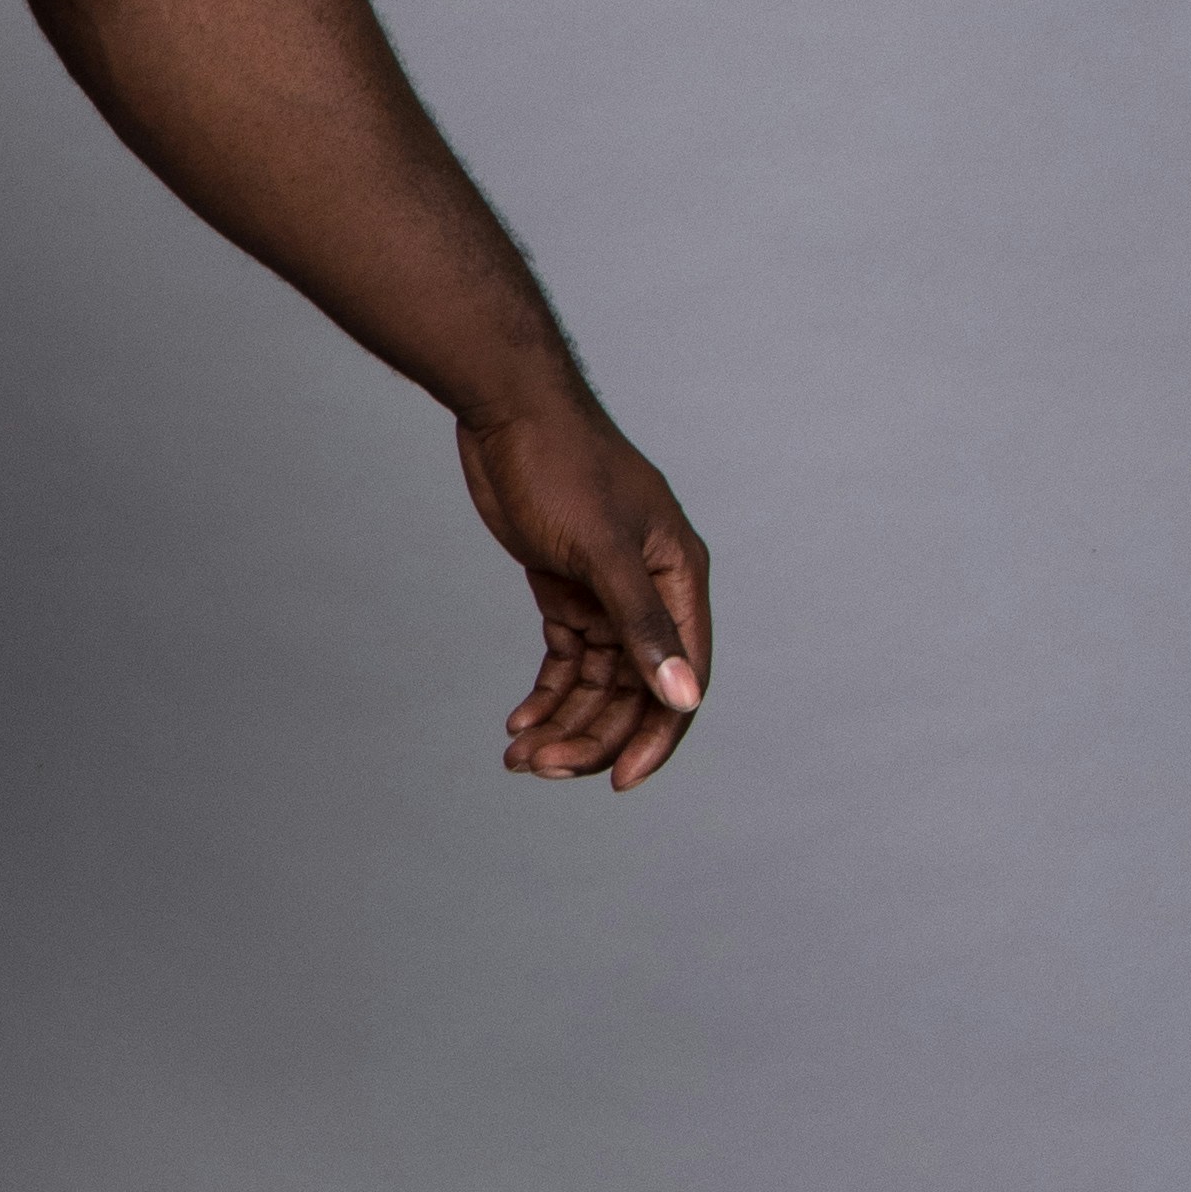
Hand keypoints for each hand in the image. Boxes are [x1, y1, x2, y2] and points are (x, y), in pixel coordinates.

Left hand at [458, 403, 708, 792]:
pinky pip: (566, 658)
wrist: (506, 409)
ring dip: (563, 721)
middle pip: (634, 689)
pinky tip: (519, 720)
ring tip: (518, 755)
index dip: (656, 736)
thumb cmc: (561, 465)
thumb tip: (685, 697)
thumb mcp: (602, 551)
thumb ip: (643, 626)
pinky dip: (546, 692)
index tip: (618, 782)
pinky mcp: (568, 588)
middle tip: (539, 767)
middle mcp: (652, 591)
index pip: (682, 678)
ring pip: (596, 680)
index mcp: (679, 579)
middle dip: (592, 734)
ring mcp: (609, 591)